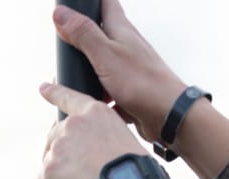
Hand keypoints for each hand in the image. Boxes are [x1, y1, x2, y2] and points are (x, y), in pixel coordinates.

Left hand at [30, 83, 151, 178]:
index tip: (44, 88)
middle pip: (55, 137)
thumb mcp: (123, 136)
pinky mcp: (49, 170)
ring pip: (49, 161)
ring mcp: (59, 147)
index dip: (54, 92)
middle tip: (74, 170)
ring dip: (56, 174)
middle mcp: (73, 124)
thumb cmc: (133, 167)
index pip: (68, 97)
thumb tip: (92, 152)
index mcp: (94, 112)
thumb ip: (102, 135)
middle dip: (61, 153)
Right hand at [51, 0, 188, 137]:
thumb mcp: (105, 53)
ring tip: (71, 78)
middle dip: (83, 37)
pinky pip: (109, 92)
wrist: (168, 116)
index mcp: (121, 30)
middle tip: (65, 42)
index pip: (106, 3)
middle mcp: (127, 46)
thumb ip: (83, 33)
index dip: (91, 0)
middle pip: (102, 34)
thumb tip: (60, 13)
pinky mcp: (130, 92)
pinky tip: (89, 105)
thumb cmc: (141, 82)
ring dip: (89, 70)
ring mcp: (129, 69)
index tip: (78, 3)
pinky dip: (99, 97)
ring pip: (104, 65)